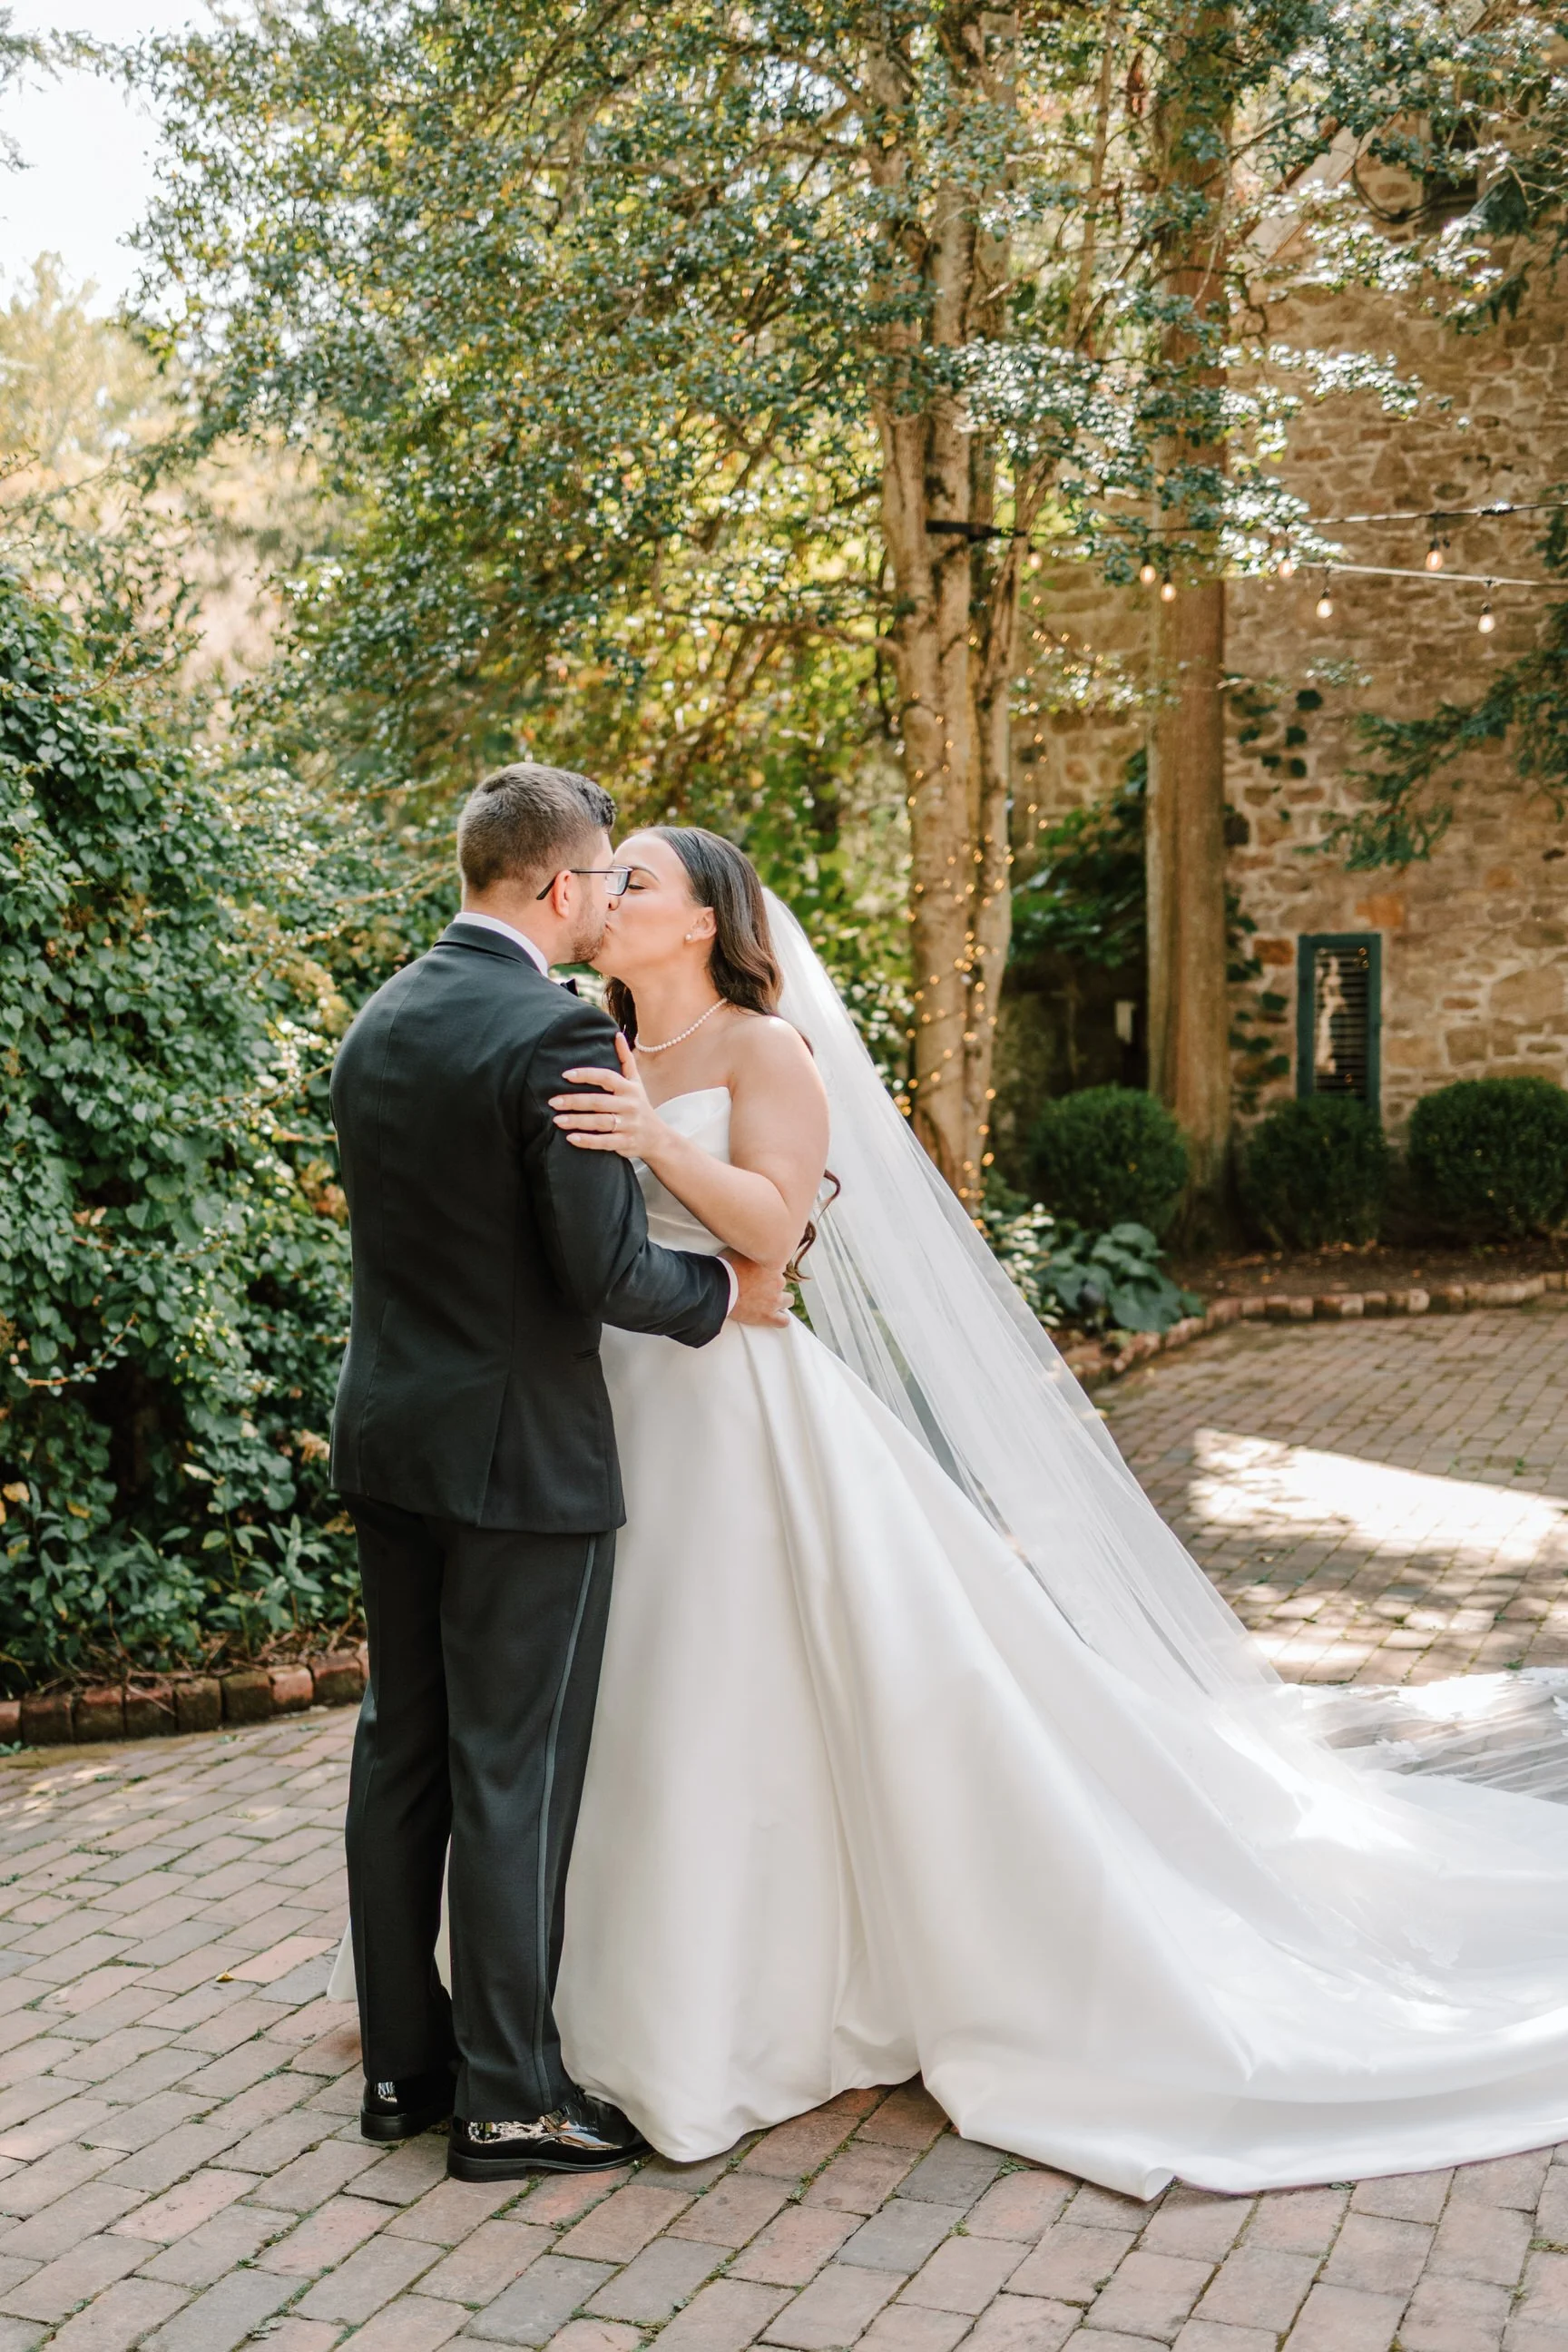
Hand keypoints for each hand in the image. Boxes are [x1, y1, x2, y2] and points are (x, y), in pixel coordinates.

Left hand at [551, 1035, 661, 1158]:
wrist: (658, 1138)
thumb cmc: (640, 1105)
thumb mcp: (636, 1082)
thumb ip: (625, 1059)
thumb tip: (617, 1034)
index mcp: (629, 1088)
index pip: (607, 1077)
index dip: (586, 1075)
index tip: (566, 1075)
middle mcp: (630, 1106)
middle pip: (598, 1102)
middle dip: (574, 1101)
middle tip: (552, 1102)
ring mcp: (628, 1125)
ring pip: (599, 1122)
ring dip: (577, 1121)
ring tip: (556, 1120)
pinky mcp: (625, 1143)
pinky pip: (604, 1142)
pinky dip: (587, 1141)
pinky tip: (571, 1138)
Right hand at [725, 1253, 791, 1328]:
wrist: (718, 1289)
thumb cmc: (724, 1268)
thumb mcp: (737, 1249)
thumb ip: (750, 1248)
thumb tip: (749, 1243)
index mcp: (773, 1264)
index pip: (780, 1264)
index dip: (769, 1268)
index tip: (760, 1272)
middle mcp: (778, 1281)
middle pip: (782, 1282)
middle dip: (772, 1284)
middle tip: (758, 1286)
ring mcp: (774, 1299)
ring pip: (788, 1300)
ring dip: (780, 1300)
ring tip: (766, 1301)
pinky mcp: (768, 1316)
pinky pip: (784, 1321)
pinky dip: (780, 1319)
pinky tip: (773, 1317)